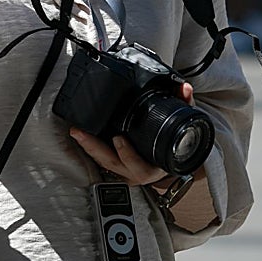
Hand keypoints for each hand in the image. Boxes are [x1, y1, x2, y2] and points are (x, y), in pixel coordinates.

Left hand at [70, 82, 194, 185]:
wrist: (175, 159)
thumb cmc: (176, 145)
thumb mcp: (183, 125)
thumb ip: (184, 104)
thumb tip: (184, 88)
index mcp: (154, 166)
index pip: (139, 166)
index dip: (128, 154)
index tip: (118, 139)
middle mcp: (138, 172)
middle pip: (113, 163)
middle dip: (96, 149)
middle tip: (82, 133)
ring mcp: (125, 172)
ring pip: (104, 163)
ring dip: (89, 147)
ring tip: (77, 131)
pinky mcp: (117, 167)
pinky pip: (101, 160)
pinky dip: (91, 149)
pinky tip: (81, 136)